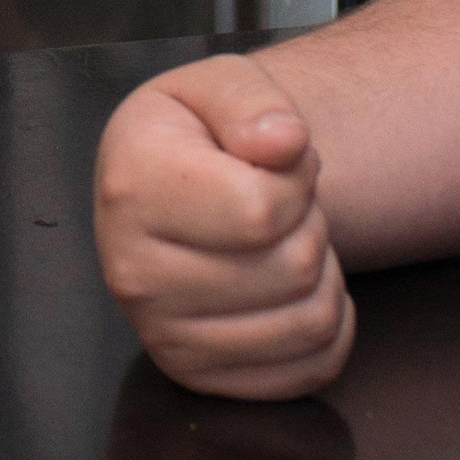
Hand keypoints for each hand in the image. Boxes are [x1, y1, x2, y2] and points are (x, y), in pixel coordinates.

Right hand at [93, 54, 353, 398]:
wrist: (165, 188)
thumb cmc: (199, 133)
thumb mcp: (219, 83)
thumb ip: (253, 101)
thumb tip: (283, 142)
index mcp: (131, 190)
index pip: (263, 210)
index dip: (297, 179)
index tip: (274, 160)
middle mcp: (132, 274)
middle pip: (295, 268)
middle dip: (308, 224)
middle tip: (275, 203)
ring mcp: (162, 335)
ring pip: (311, 321)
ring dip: (322, 274)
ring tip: (278, 242)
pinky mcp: (196, 376)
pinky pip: (312, 367)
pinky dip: (328, 326)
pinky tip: (287, 289)